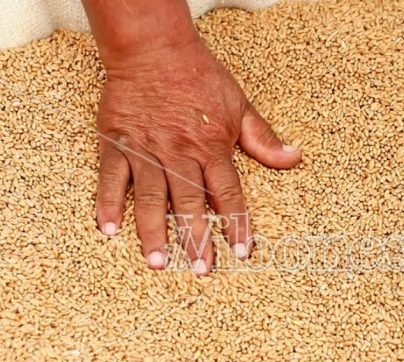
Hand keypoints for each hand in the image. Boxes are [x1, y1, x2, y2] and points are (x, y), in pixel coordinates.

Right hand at [94, 40, 300, 274]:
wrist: (155, 49)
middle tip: (200, 269)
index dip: (236, 224)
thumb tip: (295, 158)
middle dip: (196, 238)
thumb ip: (264, 139)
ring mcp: (147, 150)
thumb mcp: (240, 106)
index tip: (241, 252)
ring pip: (150, 198)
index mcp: (212, 147)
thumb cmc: (200, 78)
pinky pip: (111, 177)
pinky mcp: (118, 143)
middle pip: (190, 203)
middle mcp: (179, 153)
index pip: (228, 194)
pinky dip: (108, 203)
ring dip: (153, 232)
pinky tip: (108, 230)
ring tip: (157, 262)